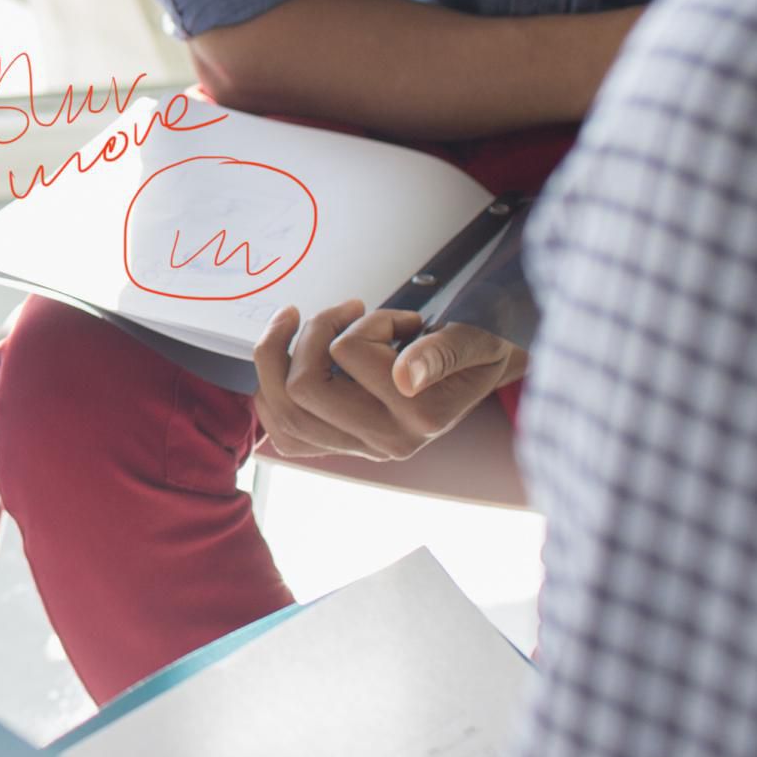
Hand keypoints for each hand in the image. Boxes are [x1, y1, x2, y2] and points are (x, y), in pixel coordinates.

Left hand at [253, 302, 525, 463]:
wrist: (484, 370)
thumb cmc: (477, 347)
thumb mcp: (475, 338)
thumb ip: (444, 353)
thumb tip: (405, 375)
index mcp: (421, 417)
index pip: (349, 353)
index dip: (368, 321)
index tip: (403, 319)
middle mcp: (388, 442)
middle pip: (303, 386)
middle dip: (312, 332)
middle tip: (344, 309)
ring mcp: (361, 448)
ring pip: (283, 409)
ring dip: (280, 356)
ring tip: (303, 323)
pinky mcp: (342, 446)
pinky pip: (284, 433)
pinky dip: (273, 393)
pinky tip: (288, 361)